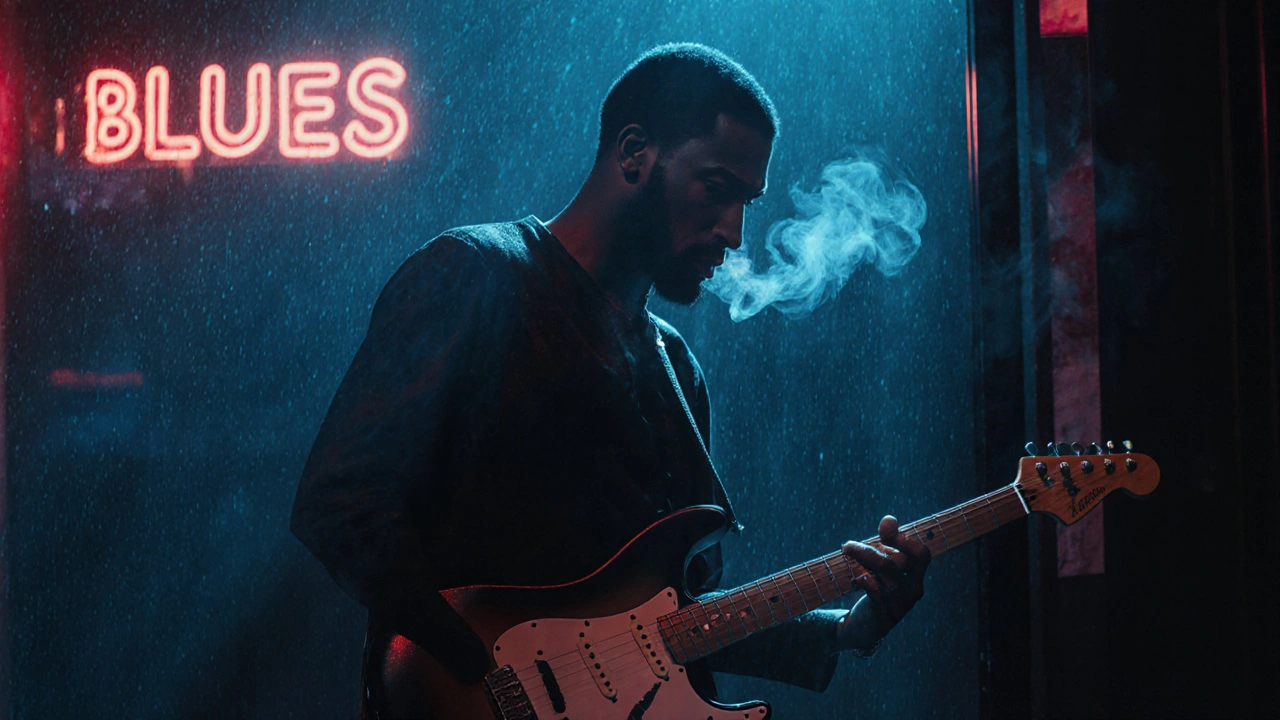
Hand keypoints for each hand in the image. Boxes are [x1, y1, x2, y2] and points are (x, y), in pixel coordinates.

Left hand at [836, 515, 931, 652]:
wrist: (865, 630)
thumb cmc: (874, 593)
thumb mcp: (883, 572)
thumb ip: (885, 548)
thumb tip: (889, 520)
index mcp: (916, 578)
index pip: (922, 554)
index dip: (905, 539)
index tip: (884, 527)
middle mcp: (913, 591)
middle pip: (898, 560)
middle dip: (870, 548)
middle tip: (848, 545)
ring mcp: (900, 604)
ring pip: (884, 571)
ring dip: (861, 558)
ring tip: (846, 554)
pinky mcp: (885, 614)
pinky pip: (874, 588)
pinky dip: (861, 579)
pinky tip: (854, 581)